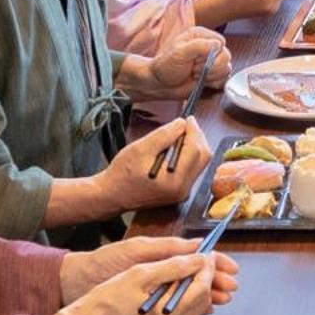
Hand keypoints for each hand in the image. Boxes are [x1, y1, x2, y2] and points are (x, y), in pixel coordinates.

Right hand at [43, 251, 233, 314]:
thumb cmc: (108, 298)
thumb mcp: (139, 274)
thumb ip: (173, 267)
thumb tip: (198, 259)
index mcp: (168, 314)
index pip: (203, 288)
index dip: (208, 268)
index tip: (206, 254)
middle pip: (204, 301)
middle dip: (207, 278)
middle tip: (202, 260)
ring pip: (196, 310)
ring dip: (199, 288)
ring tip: (192, 270)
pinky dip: (187, 300)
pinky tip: (180, 286)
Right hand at [96, 118, 211, 211]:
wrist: (112, 196)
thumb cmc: (122, 173)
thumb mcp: (141, 148)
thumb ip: (164, 135)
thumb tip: (182, 124)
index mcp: (175, 180)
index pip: (196, 150)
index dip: (194, 131)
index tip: (188, 119)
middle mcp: (183, 189)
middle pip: (203, 157)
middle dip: (197, 137)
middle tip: (185, 125)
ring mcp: (182, 192)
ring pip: (199, 163)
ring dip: (193, 146)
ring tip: (179, 135)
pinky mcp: (179, 192)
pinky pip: (191, 170)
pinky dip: (188, 156)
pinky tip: (176, 148)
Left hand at [146, 29, 232, 94]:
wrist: (160, 83)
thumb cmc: (165, 66)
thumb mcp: (179, 52)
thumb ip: (199, 46)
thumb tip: (218, 44)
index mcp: (200, 36)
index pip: (220, 41)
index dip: (212, 53)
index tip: (197, 59)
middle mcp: (208, 47)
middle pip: (226, 56)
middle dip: (210, 66)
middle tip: (194, 68)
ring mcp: (211, 62)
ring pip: (226, 69)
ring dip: (210, 75)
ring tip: (195, 74)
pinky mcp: (212, 75)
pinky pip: (224, 79)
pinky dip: (213, 83)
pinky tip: (201, 81)